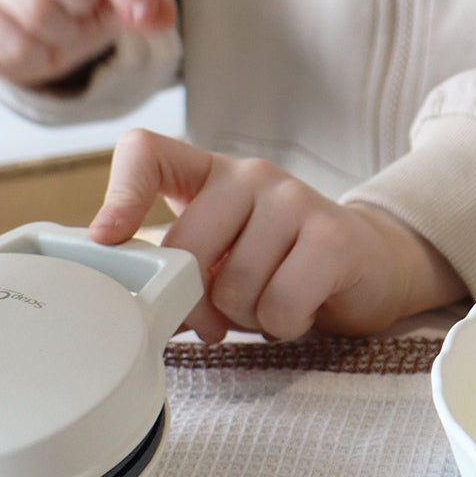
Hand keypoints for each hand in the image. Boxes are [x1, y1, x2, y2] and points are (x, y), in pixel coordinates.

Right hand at [0, 0, 175, 86]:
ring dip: (63, 33)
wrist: (25, 31)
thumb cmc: (74, 1)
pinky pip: (14, 43)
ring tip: (62, 29)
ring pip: (35, 8)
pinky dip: (39, 55)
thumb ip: (142, 3)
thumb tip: (161, 15)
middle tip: (84, 12)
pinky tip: (37, 45)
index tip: (146, 12)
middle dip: (82, 0)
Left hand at [89, 129, 466, 341]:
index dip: (120, 195)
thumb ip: (180, 264)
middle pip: (187, 247)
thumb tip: (131, 298)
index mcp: (210, 175)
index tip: (107, 239)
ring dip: (249, 317)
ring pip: (233, 287)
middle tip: (222, 317)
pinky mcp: (332, 234)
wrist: (368, 265)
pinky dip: (284, 324)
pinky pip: (280, 304)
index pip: (147, 152)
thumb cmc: (281, 267)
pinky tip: (301, 309)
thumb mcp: (221, 257)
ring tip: (273, 302)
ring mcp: (294, 198)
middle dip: (198, 303)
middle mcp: (250, 175)